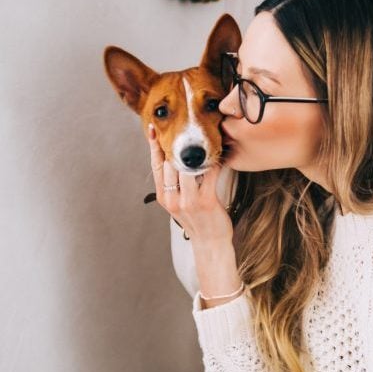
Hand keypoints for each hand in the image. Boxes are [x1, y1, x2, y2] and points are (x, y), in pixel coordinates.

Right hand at [147, 123, 232, 246]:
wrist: (210, 243)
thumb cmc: (197, 220)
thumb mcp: (178, 203)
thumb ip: (174, 184)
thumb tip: (175, 159)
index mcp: (163, 197)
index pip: (156, 166)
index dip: (154, 145)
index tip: (153, 128)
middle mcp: (171, 198)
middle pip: (170, 162)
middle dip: (177, 145)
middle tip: (185, 128)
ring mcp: (187, 200)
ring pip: (186, 166)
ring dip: (196, 152)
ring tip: (203, 139)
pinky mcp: (205, 201)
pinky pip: (209, 174)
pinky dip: (214, 162)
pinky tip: (219, 154)